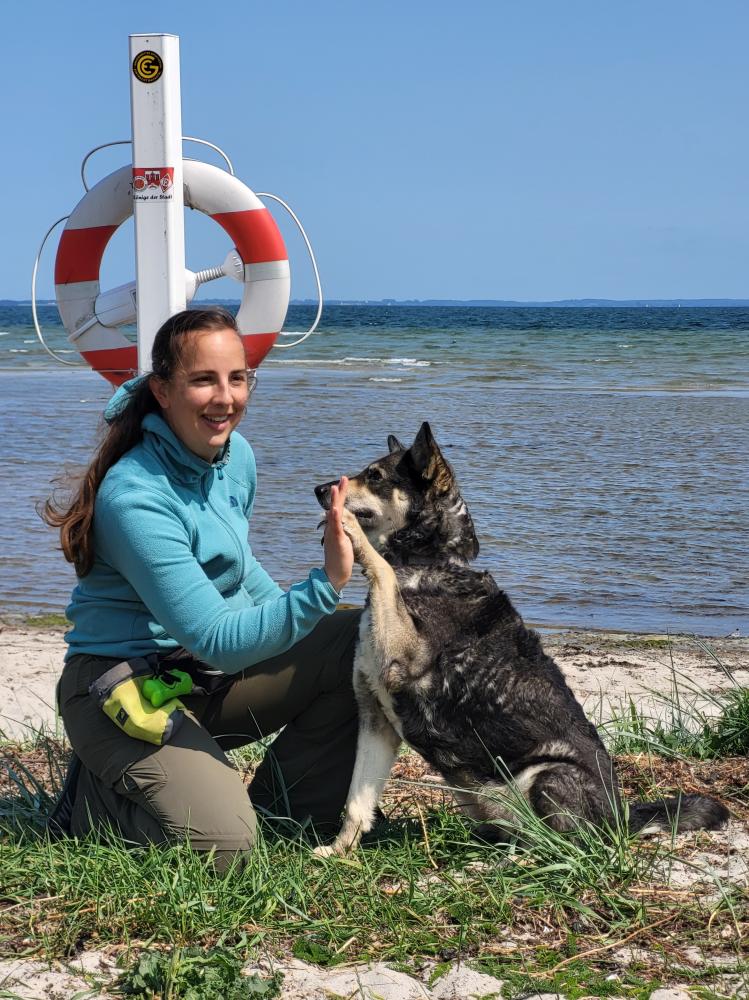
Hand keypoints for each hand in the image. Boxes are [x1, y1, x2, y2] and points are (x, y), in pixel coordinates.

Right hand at [323, 477, 353, 591]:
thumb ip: (340, 531)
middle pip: (335, 506)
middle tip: (342, 478)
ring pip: (334, 513)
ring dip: (335, 500)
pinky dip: (335, 517)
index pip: (338, 508)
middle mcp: (332, 528)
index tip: (342, 483)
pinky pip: (335, 526)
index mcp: (334, 527)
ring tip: (335, 487)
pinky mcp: (336, 540)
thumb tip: (341, 524)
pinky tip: (335, 508)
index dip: (340, 496)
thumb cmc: (339, 559)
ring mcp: (333, 533)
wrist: (335, 573)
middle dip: (339, 492)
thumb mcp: (341, 541)